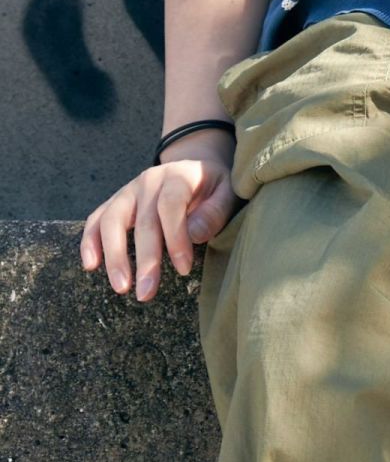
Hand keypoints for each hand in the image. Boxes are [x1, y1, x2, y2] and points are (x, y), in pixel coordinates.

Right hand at [79, 151, 240, 301]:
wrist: (196, 168)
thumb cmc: (213, 187)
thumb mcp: (227, 193)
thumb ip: (215, 212)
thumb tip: (194, 234)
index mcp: (178, 175)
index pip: (171, 205)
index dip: (176, 238)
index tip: (183, 268)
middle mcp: (149, 180)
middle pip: (143, 221)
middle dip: (145, 260)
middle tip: (147, 293)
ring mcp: (129, 190)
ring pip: (112, 220)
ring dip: (113, 256)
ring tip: (121, 287)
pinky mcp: (116, 202)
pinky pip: (96, 219)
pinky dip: (90, 241)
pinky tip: (91, 265)